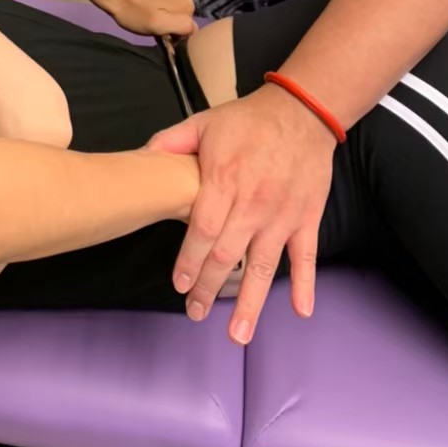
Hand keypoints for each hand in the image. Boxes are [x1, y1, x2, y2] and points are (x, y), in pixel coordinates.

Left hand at [94, 0, 195, 36]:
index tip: (158, 28)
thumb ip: (181, 27)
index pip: (188, 23)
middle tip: (150, 15)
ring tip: (146, 3)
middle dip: (170, 14)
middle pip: (183, 9)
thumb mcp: (157, 27)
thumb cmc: (132, 12)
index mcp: (187, 3)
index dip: (174, 29)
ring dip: (165, 1)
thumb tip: (192, 27)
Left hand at [148, 84, 334, 342]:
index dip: (190, 260)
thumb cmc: (247, 120)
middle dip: (210, 288)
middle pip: (227, 254)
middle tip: (195, 314)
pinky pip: (306, 256)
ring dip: (251, 302)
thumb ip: (171, 142)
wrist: (301, 112)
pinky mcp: (306, 218)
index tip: (180, 285)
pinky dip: (305, 284)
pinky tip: (299, 311)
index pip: (203, 229)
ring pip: (264, 265)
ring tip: (238, 334)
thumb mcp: (203, 122)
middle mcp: (254, 203)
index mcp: (225, 180)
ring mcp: (282, 214)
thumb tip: (140, 158)